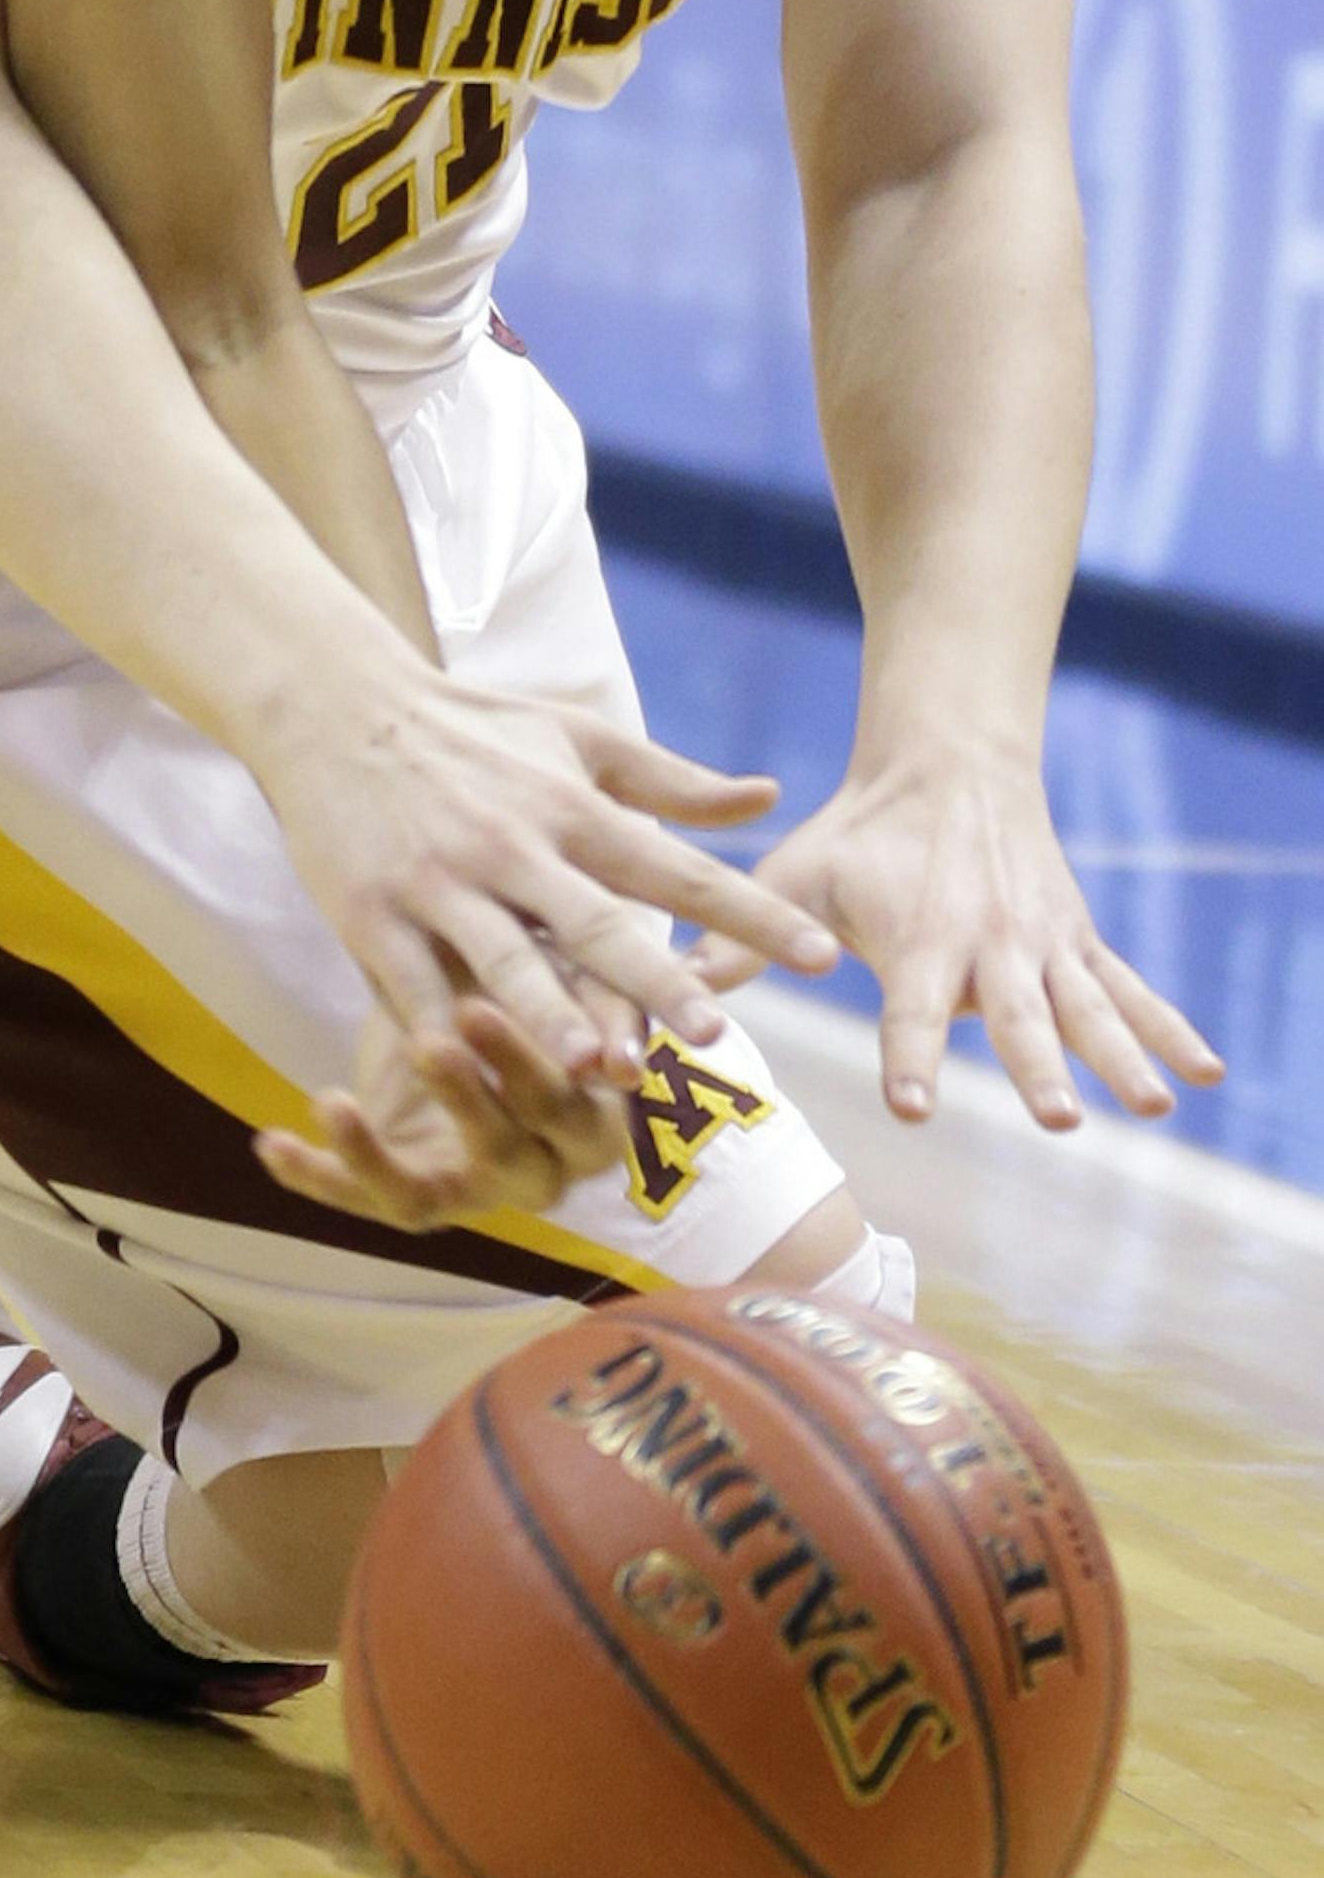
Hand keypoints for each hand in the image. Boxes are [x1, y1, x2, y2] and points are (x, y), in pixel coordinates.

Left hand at [257, 1002, 628, 1231]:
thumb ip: (589, 978)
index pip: (576, 1103)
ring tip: (332, 1102)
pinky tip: (270, 1141)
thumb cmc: (529, 980)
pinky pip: (361, 1200)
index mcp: (594, 1116)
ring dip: (375, 1154)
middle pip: (510, 1147)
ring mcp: (472, 1191)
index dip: (537, 1065)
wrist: (469, 998)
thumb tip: (638, 979)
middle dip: (472, 1096)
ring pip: (426, 1195)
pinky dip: (314, 1173)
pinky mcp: (416, 1196)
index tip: (494, 1009)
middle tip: (434, 1038)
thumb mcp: (557, 969)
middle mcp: (542, 1168)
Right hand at [265, 678, 837, 1082]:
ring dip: (552, 1019)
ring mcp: (440, 886)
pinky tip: (473, 1075)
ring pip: (505, 963)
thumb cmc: (471, 727)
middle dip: (657, 981)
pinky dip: (445, 1033)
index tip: (819, 957)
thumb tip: (768, 796)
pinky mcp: (373, 917)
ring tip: (596, 1069)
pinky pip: (415, 987)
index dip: (749, 913)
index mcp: (570, 806)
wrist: (335, 707)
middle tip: (715, 1035)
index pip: (676, 866)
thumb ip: (672, 779)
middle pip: (597, 924)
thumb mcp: (576, 735)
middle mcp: (513, 847)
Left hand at [687, 736, 1223, 1130]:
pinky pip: (1130, 991)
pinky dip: (1170, 1029)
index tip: (912, 1105)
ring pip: (1088, 1008)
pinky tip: (1207, 1077)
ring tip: (1158, 1104)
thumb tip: (670, 998)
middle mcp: (990, 944)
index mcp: (920, 936)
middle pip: (1016, 1017)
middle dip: (1039, 1066)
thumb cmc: (860, 831)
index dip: (909, 1055)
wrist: (951, 759)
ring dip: (1122, 1055)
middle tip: (1061, 1118)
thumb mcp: (793, 873)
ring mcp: (1043, 944)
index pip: (911, 1010)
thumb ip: (739, 940)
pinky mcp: (1077, 942)